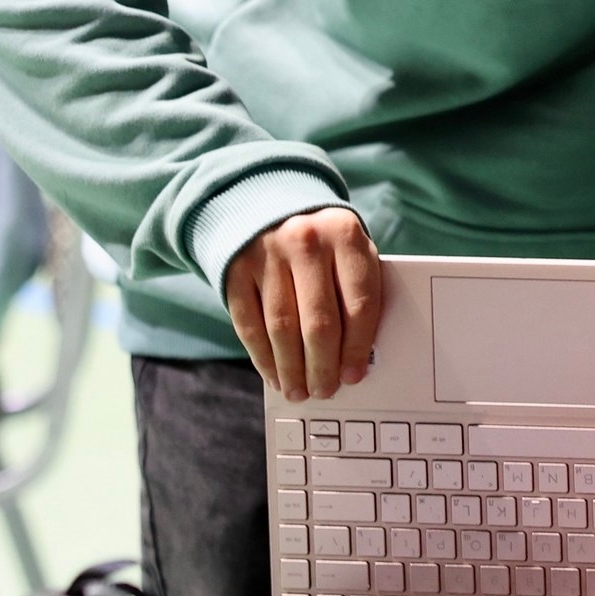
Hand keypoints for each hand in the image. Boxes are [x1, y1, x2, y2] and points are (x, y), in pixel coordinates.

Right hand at [225, 207, 382, 401]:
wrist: (267, 204)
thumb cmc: (322, 241)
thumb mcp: (348, 249)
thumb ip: (357, 288)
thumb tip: (359, 354)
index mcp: (345, 235)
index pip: (359, 302)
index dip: (357, 346)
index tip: (354, 374)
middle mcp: (306, 242)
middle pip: (318, 321)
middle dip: (322, 365)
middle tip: (325, 390)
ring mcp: (266, 255)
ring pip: (281, 328)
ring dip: (291, 368)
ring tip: (299, 391)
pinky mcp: (235, 270)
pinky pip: (249, 324)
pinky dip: (262, 357)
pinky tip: (274, 375)